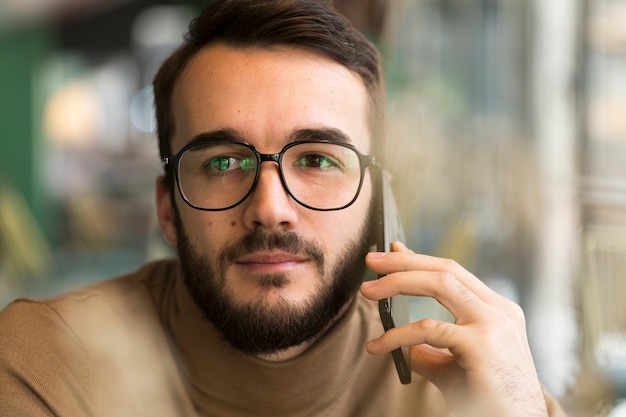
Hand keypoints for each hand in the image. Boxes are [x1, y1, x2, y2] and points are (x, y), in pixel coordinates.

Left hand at [361, 242, 548, 416]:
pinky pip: (429, 329)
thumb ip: (431, 349)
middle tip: (371, 261)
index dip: (420, 260)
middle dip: (404, 262)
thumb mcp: (454, 368)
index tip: (393, 252)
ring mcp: (494, 324)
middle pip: (445, 270)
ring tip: (367, 292)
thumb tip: (402, 342)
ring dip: (397, 282)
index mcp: (496, 311)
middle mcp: (499, 311)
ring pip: (439, 284)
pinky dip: (397, 335)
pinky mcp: (482, 344)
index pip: (454, 273)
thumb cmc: (486, 401)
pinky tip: (378, 346)